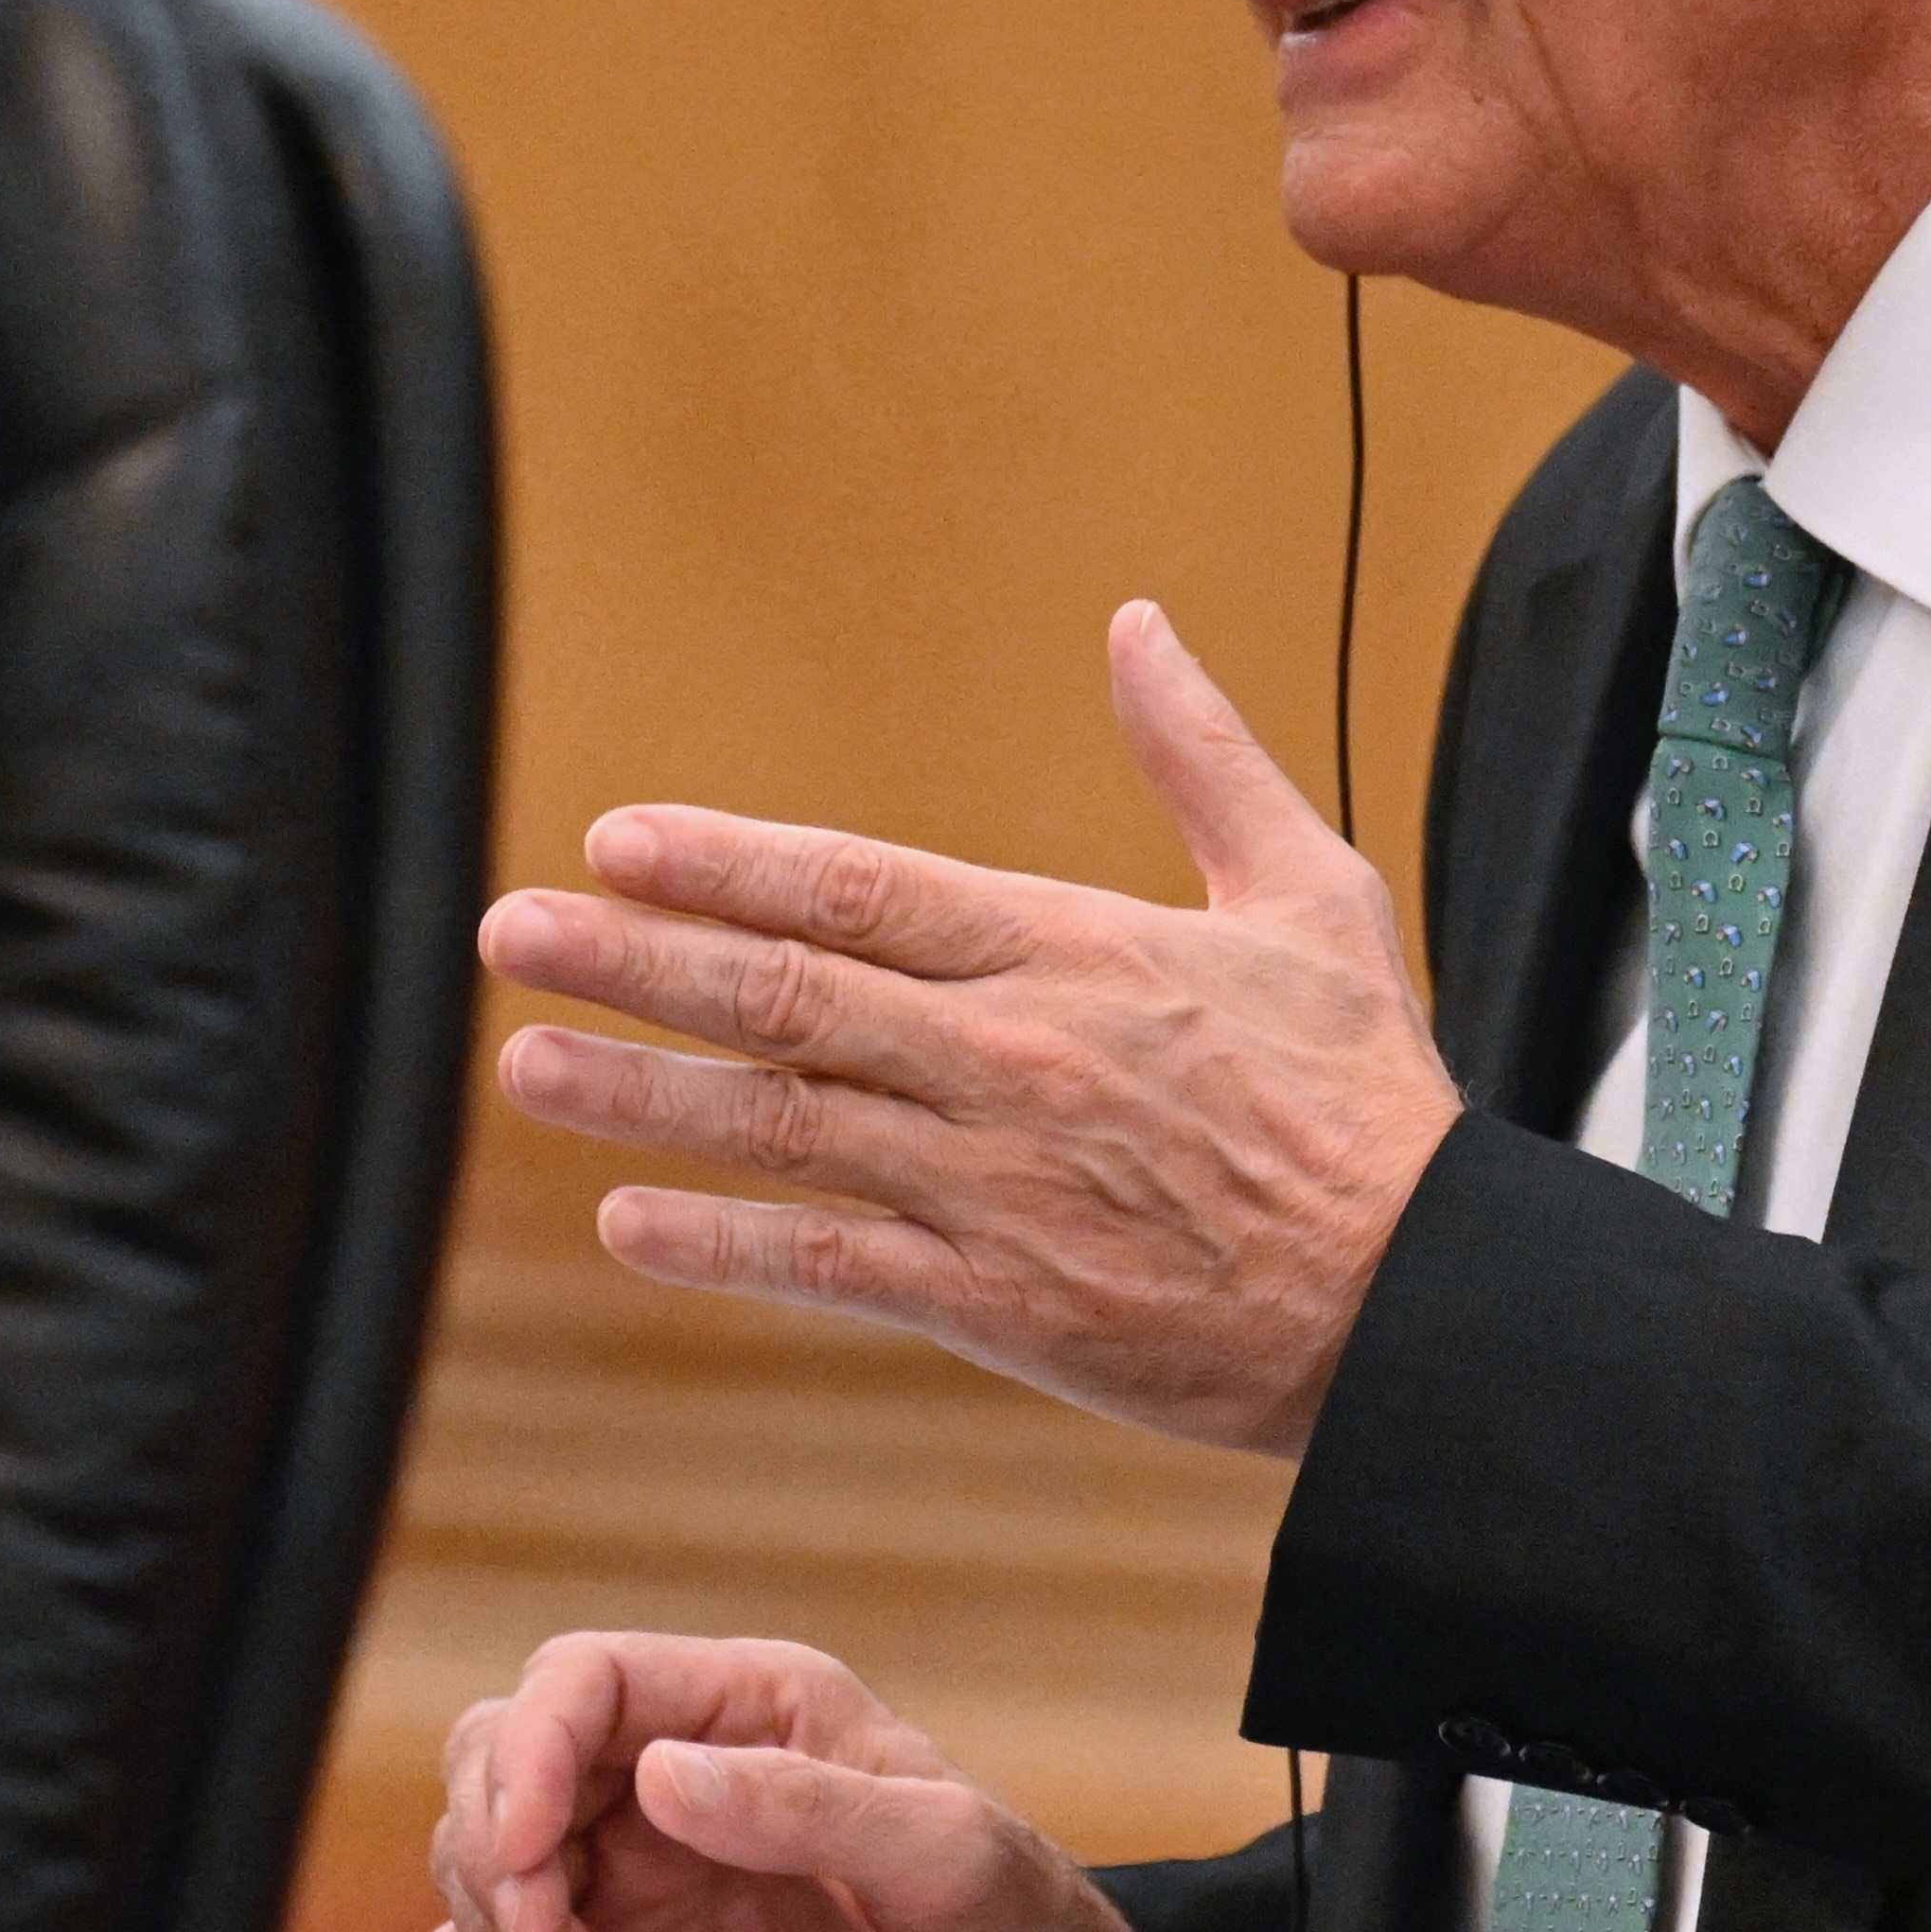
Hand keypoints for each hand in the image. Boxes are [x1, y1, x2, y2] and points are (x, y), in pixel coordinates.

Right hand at [422, 1631, 1152, 1931]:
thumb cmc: (1006, 1907)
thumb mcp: (944, 1850)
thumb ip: (813, 1804)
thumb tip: (663, 1773)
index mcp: (751, 1706)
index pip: (586, 1677)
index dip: (530, 1744)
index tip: (526, 1843)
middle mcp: (678, 1773)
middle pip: (506, 1755)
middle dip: (493, 1840)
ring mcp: (642, 1867)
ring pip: (490, 1849)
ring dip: (492, 1913)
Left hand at [479, 601, 1464, 1457]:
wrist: (1417, 1302)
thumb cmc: (1368, 1096)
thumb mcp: (1307, 895)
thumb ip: (1205, 757)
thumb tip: (1141, 626)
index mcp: (1077, 952)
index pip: (865, 889)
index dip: (730, 862)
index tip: (619, 839)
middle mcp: (1012, 1061)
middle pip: (787, 995)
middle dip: (637, 959)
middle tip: (513, 930)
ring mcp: (994, 1188)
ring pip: (782, 1127)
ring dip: (639, 1092)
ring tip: (524, 1062)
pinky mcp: (1000, 1305)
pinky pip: (832, 1269)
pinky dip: (725, 1246)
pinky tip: (629, 1222)